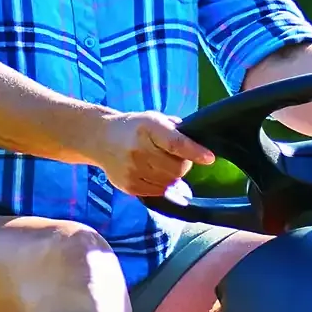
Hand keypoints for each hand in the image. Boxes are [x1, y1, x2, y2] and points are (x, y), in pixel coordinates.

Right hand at [93, 109, 207, 203]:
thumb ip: (177, 131)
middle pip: (177, 168)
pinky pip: (157, 191)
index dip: (195, 152)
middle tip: (177, 157)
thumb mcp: (154, 119)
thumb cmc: (135, 128)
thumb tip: (199, 148)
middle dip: (184, 165)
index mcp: (148, 127)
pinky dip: (162, 185)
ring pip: (169, 182)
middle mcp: (138, 149)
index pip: (176, 143)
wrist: (101, 138)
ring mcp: (132, 169)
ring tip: (162, 164)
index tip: (209, 158)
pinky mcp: (128, 185)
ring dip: (173, 176)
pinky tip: (153, 172)